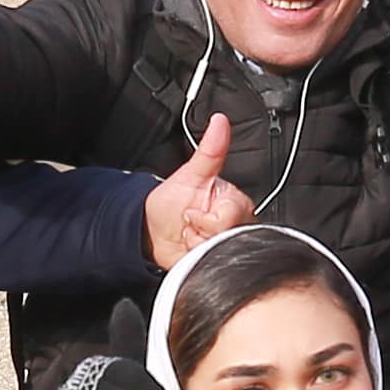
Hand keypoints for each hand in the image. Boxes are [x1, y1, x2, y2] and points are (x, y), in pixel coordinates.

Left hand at [147, 112, 255, 265]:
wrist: (152, 232)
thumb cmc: (172, 202)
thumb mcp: (190, 174)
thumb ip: (209, 150)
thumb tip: (220, 122)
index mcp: (236, 203)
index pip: (229, 217)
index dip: (206, 219)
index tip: (192, 213)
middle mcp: (237, 226)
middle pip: (227, 237)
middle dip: (201, 232)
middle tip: (190, 224)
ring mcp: (228, 246)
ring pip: (219, 253)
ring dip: (197, 247)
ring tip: (190, 237)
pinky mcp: (217, 264)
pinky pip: (212, 268)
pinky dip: (196, 261)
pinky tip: (192, 251)